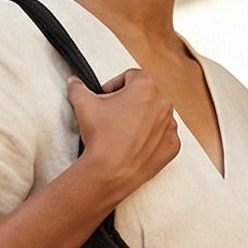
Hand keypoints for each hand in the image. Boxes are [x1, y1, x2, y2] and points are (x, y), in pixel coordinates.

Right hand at [67, 70, 179, 200]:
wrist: (110, 171)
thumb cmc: (102, 137)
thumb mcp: (83, 104)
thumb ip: (78, 87)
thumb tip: (75, 83)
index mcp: (146, 87)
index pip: (132, 76)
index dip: (116, 84)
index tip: (107, 95)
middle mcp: (163, 104)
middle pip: (146, 96)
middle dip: (129, 102)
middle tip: (113, 114)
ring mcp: (170, 127)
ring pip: (156, 116)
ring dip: (142, 120)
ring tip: (124, 131)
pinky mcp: (172, 146)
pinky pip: (163, 137)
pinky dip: (152, 139)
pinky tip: (135, 144)